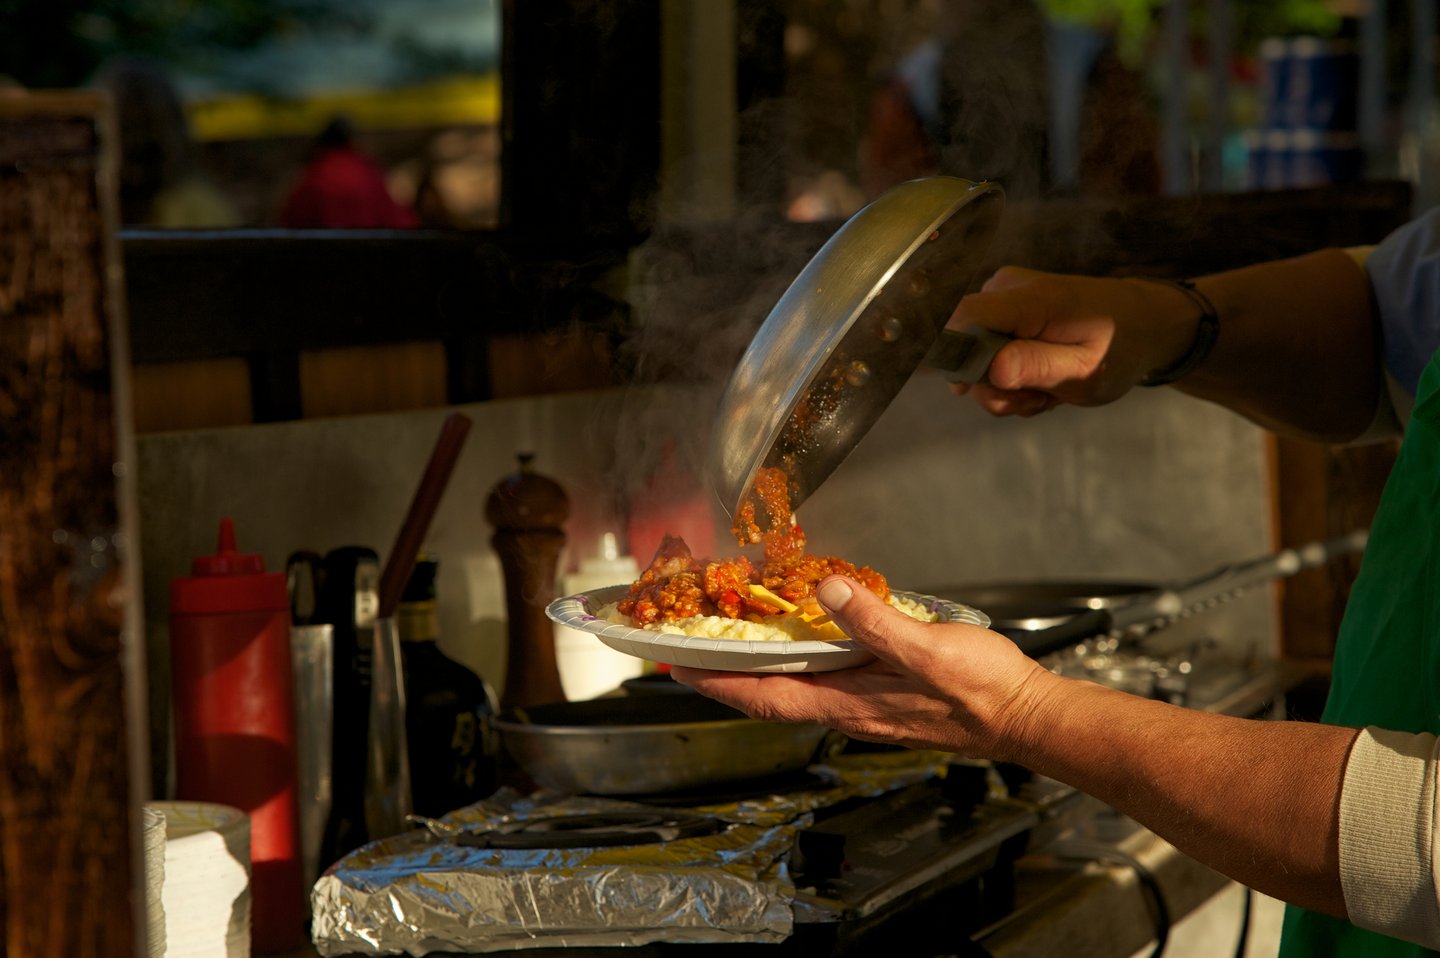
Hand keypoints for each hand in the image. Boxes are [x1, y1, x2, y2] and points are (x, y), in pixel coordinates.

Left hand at [669, 576, 1053, 759]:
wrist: (1026, 714)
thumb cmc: (982, 690)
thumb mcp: (927, 648)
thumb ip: (874, 623)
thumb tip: (827, 591)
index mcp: (849, 703)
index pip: (764, 696)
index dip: (718, 682)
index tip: (678, 666)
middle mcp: (849, 709)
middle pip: (770, 693)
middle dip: (727, 673)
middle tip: (691, 647)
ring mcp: (866, 704)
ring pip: (796, 686)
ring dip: (760, 665)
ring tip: (732, 637)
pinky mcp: (884, 694)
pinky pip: (825, 677)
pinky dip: (800, 658)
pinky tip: (805, 635)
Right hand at [948, 268, 1199, 416]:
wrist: (1143, 324)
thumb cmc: (1120, 347)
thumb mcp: (1085, 370)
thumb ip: (1038, 367)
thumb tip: (992, 369)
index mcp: (1031, 299)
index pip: (963, 319)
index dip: (960, 360)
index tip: (987, 389)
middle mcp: (1007, 287)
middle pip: (966, 344)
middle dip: (994, 385)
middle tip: (1037, 399)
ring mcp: (1004, 294)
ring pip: (976, 353)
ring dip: (1006, 385)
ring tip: (1047, 390)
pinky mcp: (1006, 306)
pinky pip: (989, 348)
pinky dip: (1012, 373)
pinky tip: (1042, 378)